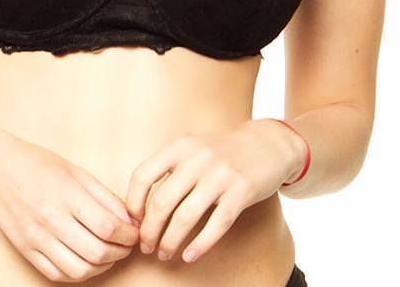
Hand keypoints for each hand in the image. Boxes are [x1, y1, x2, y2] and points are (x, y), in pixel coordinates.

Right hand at [0, 130, 139, 281]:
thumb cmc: (40, 164)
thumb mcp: (77, 171)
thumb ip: (105, 197)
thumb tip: (130, 220)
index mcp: (67, 194)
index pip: (108, 226)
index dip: (128, 235)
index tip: (134, 232)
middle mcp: (51, 219)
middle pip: (97, 252)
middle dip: (120, 252)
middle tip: (126, 245)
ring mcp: (36, 238)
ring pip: (79, 270)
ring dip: (102, 267)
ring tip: (109, 254)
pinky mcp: (26, 251)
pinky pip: (58, 274)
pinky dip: (79, 274)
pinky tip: (87, 261)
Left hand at [125, 119, 301, 264]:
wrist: (266, 143)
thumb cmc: (222, 152)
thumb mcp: (193, 149)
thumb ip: (170, 169)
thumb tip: (141, 205)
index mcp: (180, 147)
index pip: (143, 175)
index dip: (133, 203)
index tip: (133, 222)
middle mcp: (197, 158)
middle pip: (162, 202)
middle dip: (150, 230)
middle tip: (146, 246)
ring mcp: (220, 174)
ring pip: (186, 217)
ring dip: (170, 241)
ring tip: (164, 253)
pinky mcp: (241, 191)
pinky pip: (216, 225)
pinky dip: (199, 245)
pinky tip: (190, 256)